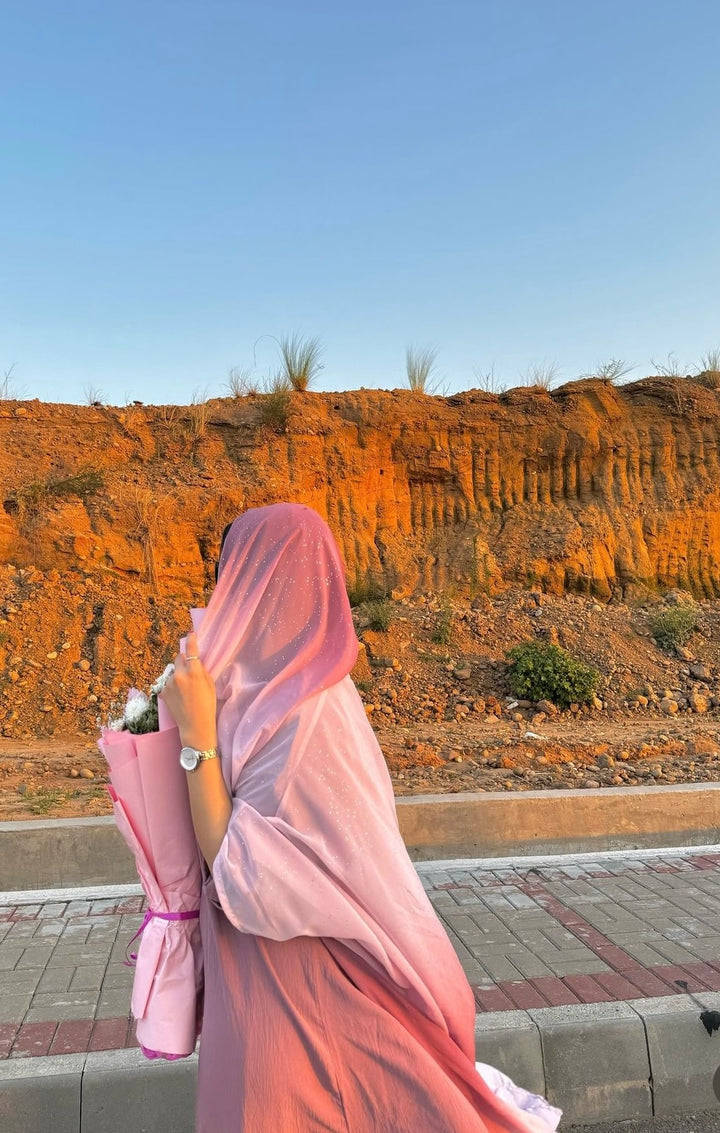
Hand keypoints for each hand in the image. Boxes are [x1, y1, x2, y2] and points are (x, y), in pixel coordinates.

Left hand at [160, 631, 216, 750]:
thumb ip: (201, 671)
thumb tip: (195, 661)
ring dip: (178, 675)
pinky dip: (173, 686)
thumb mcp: (210, 685)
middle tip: (190, 671)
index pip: (191, 651)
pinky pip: (168, 683)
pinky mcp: (163, 692)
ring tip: (186, 690)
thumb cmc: (208, 706)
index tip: (191, 634)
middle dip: (184, 661)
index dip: (191, 641)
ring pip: (173, 672)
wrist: (195, 726)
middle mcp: (179, 675)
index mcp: (194, 672)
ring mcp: (169, 684)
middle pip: (178, 658)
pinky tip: (179, 697)